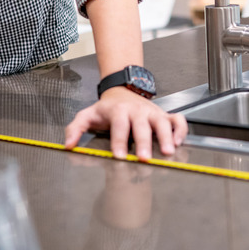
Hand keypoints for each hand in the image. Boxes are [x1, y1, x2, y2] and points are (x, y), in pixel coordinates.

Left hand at [65, 87, 187, 160]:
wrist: (121, 91)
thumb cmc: (106, 109)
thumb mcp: (86, 115)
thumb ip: (74, 130)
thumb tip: (68, 146)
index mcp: (118, 110)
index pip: (119, 125)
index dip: (119, 140)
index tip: (119, 156)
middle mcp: (137, 111)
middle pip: (142, 126)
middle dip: (144, 142)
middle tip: (144, 159)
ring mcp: (152, 112)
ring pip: (162, 122)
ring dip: (166, 136)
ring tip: (168, 152)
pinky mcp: (163, 115)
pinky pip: (177, 120)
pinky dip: (180, 130)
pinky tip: (178, 143)